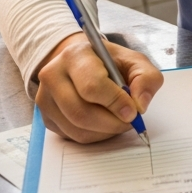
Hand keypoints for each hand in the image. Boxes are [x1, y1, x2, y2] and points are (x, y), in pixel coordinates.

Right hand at [35, 33, 162, 143]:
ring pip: (77, 128)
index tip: (134, 111)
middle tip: (130, 121)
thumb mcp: (135, 61)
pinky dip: (95, 136)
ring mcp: (45, 98)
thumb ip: (146, 78)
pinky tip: (105, 123)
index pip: (92, 86)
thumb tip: (141, 104)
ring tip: (120, 120)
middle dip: (112, 122)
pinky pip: (72, 136)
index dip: (115, 102)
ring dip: (105, 131)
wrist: (85, 64)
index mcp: (75, 55)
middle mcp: (53, 75)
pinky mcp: (47, 117)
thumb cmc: (111, 63)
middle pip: (81, 112)